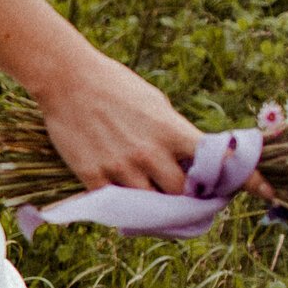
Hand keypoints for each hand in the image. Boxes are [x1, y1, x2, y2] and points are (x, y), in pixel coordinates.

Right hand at [34, 50, 204, 193]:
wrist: (68, 80)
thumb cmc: (115, 86)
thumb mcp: (155, 103)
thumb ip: (172, 132)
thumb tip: (187, 159)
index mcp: (171, 131)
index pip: (211, 164)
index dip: (218, 179)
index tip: (216, 186)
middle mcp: (149, 153)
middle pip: (179, 193)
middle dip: (181, 197)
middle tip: (177, 198)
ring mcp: (120, 167)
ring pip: (148, 206)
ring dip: (151, 206)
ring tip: (148, 201)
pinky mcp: (92, 175)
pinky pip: (114, 206)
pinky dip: (120, 205)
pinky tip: (121, 201)